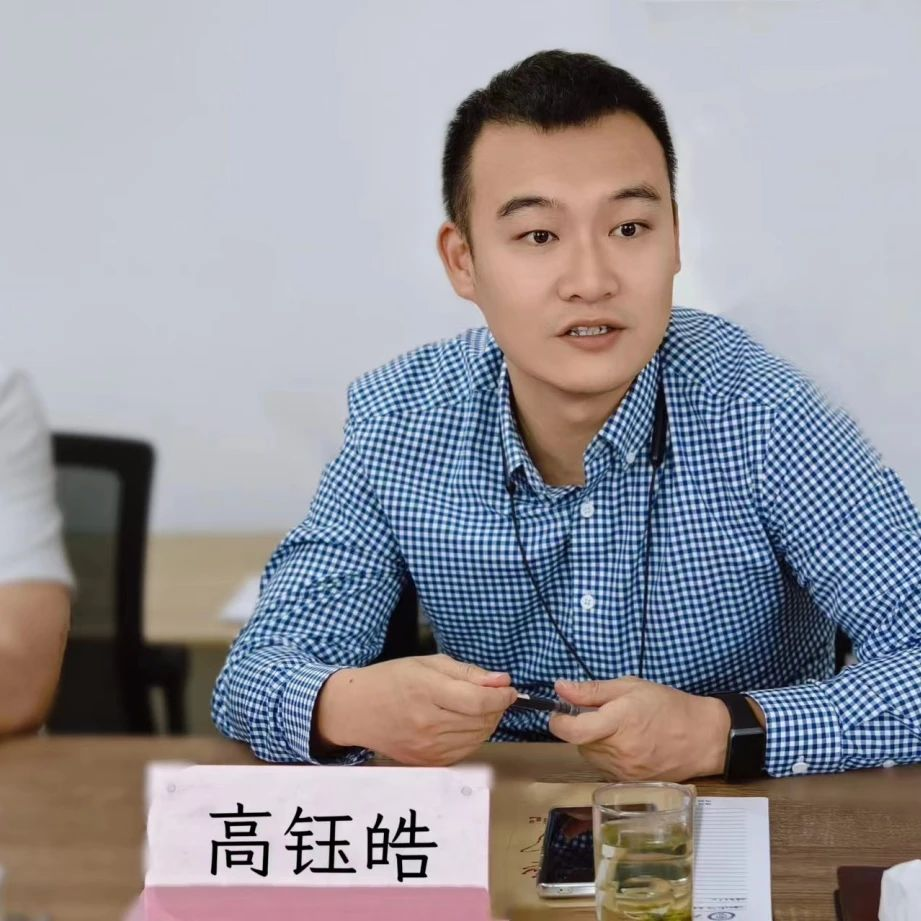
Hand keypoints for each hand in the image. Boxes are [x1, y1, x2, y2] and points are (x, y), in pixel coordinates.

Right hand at [314, 654, 517, 765]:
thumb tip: (501, 681)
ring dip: (488, 722)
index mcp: (426, 691)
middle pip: (481, 720)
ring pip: (477, 737)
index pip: (478, 701)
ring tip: (479, 706)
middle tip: (495, 694)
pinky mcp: (427, 761)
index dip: (501, 696)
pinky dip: (474, 736)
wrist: (357, 710)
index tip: (508, 688)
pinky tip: (466, 723)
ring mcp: (427, 747)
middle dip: (497, 706)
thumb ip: (467, 672)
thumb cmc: (392, 680)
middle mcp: (428, 723)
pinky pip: (465, 751)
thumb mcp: (428, 663)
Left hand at [547, 677, 729, 781]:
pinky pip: (605, 768)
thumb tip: (560, 688)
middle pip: (580, 743)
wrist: (703, 738)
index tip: (558, 711)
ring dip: (594, 742)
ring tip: (619, 728)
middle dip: (581, 727)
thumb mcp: (630, 686)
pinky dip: (607, 755)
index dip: (558, 721)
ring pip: (591, 756)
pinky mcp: (630, 783)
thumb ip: (592, 690)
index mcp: (618, 723)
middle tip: (602, 713)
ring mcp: (624, 771)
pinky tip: (627, 744)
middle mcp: (619, 752)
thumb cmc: (667, 706)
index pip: (573, 731)